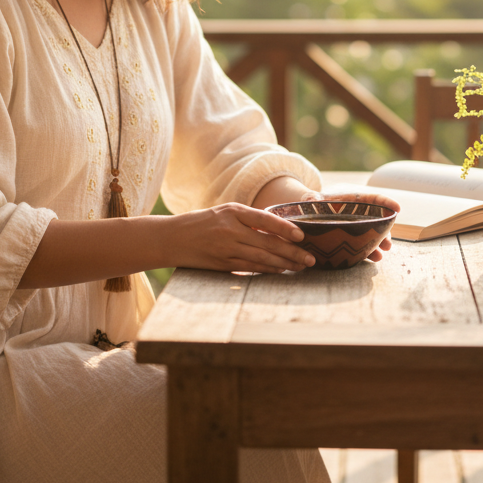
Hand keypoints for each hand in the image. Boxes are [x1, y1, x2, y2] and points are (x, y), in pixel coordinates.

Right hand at [169, 202, 315, 273]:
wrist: (172, 238)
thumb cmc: (200, 223)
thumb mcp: (223, 213)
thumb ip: (247, 220)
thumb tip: (277, 229)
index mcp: (232, 212)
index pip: (264, 219)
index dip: (285, 228)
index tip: (302, 236)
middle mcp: (230, 230)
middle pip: (268, 243)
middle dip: (292, 252)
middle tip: (310, 259)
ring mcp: (226, 249)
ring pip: (262, 258)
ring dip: (284, 264)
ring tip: (301, 266)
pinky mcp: (222, 264)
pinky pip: (250, 268)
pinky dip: (267, 270)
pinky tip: (280, 271)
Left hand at [302, 189, 399, 262]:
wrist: (309, 214)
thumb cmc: (313, 203)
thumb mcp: (311, 199)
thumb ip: (310, 198)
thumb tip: (311, 199)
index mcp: (353, 199)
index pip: (373, 198)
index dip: (386, 202)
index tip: (397, 208)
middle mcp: (359, 213)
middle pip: (377, 220)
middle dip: (384, 232)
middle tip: (388, 244)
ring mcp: (357, 226)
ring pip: (373, 234)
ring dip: (378, 244)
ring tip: (380, 255)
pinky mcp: (353, 238)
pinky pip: (364, 244)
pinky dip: (369, 250)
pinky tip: (372, 258)